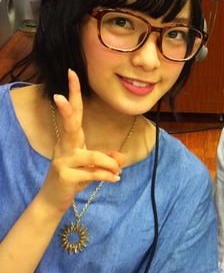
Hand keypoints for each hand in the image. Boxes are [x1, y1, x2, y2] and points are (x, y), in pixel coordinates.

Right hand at [40, 69, 124, 212]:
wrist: (54, 200)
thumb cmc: (75, 177)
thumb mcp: (94, 166)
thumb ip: (109, 159)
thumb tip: (120, 158)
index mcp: (72, 140)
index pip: (74, 112)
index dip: (74, 93)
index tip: (73, 73)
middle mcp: (65, 147)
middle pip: (69, 124)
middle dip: (67, 110)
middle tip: (59, 96)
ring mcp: (63, 161)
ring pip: (92, 155)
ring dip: (110, 164)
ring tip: (118, 171)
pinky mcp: (65, 176)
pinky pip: (93, 173)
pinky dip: (108, 176)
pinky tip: (115, 179)